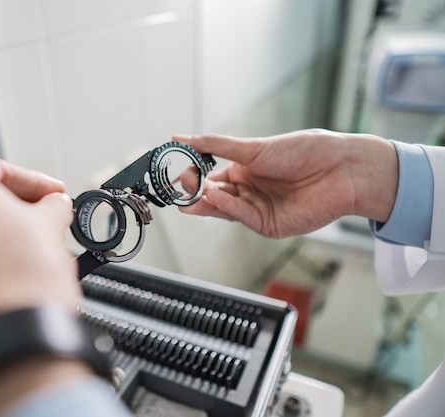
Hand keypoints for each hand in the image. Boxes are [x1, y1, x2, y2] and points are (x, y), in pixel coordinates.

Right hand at [174, 129, 398, 237]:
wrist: (342, 169)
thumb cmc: (305, 151)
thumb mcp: (254, 147)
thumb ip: (216, 146)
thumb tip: (182, 137)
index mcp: (246, 170)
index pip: (210, 176)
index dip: (193, 175)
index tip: (179, 172)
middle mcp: (250, 191)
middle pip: (214, 196)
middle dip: (195, 192)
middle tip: (182, 187)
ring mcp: (259, 209)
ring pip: (224, 209)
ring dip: (207, 202)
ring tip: (193, 193)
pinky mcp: (269, 225)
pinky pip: (242, 216)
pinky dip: (227, 207)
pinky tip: (216, 196)